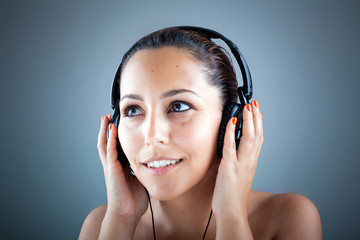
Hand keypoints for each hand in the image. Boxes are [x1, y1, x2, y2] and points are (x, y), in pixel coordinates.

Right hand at [97, 115, 148, 224]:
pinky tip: (112, 129)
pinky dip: (110, 139)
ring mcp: (110, 167)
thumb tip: (157, 161)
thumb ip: (145, 168)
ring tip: (105, 118)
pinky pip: (110, 151)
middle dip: (106, 129)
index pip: (115, 147)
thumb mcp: (142, 179)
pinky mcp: (112, 169)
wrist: (127, 213)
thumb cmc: (134, 200)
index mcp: (120, 167)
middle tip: (107, 117)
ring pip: (104, 144)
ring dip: (105, 131)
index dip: (115, 136)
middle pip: (106, 143)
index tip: (118, 124)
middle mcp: (113, 165)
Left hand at [212, 100, 262, 217]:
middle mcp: (249, 162)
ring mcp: (240, 164)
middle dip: (256, 118)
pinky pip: (230, 146)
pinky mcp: (229, 167)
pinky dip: (231, 132)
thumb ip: (240, 162)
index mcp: (252, 163)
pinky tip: (231, 122)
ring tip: (247, 107)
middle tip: (254, 104)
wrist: (232, 211)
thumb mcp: (240, 175)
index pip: (259, 139)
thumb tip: (235, 150)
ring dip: (248, 121)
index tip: (258, 112)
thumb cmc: (233, 196)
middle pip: (257, 135)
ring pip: (248, 138)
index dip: (259, 124)